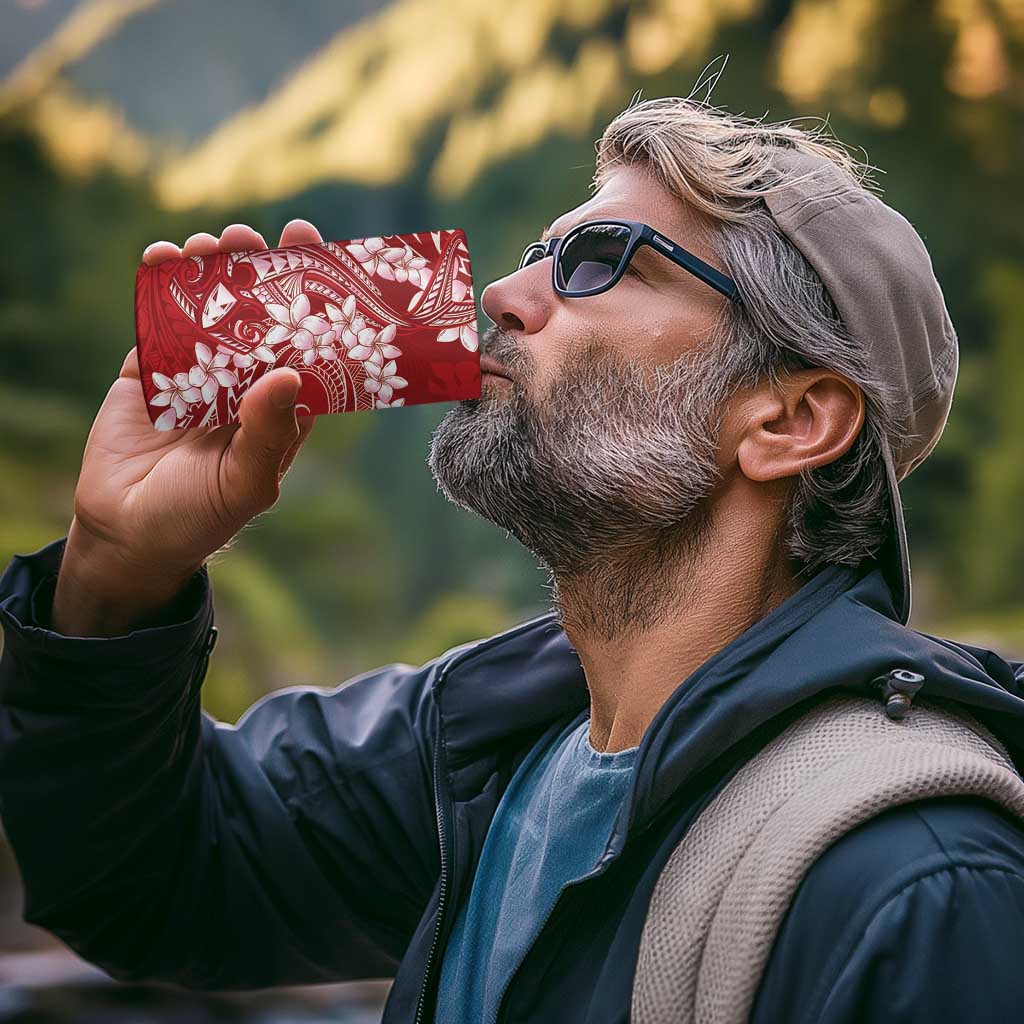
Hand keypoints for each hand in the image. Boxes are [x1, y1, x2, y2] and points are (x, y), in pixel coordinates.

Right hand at [52, 220, 322, 634]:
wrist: (127, 535)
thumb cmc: (200, 517)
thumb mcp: (245, 483)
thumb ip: (268, 433)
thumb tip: (288, 373)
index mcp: (280, 407)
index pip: (306, 346)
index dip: (313, 303)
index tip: (317, 256)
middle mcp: (244, 383)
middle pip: (259, 317)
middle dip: (258, 272)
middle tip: (255, 236)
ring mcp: (196, 374)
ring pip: (210, 311)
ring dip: (211, 272)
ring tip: (212, 243)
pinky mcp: (150, 371)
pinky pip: (157, 322)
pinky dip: (158, 287)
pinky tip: (163, 257)